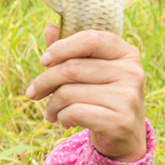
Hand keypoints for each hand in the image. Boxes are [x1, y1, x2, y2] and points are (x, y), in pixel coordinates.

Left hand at [25, 24, 146, 161]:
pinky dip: (61, 117)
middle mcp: (132, 72)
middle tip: (33, 93)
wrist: (124, 136)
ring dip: (51, 105)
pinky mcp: (119, 120)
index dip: (61, 47)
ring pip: (68, 92)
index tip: (43, 61)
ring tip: (52, 112)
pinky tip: (65, 121)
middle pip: (71, 68)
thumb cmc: (101, 97)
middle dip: (44, 82)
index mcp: (126, 53)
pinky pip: (74, 112)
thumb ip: (70, 50)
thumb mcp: (90, 72)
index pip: (91, 39)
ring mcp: (128, 97)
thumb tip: (49, 28)